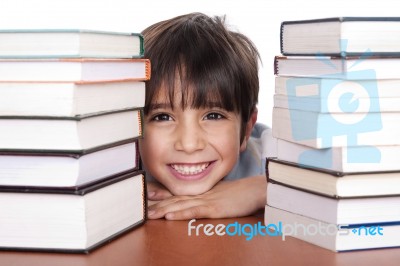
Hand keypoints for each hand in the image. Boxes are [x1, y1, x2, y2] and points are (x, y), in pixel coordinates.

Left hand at [147, 175, 265, 219]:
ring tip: (148, 214)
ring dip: (163, 210)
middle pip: (174, 199)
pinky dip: (181, 214)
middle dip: (156, 203)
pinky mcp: (214, 209)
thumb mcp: (220, 194)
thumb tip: (197, 202)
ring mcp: (206, 200)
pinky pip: (195, 211)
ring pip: (180, 205)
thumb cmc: (239, 194)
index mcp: (201, 191)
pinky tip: (169, 217)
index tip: (145, 194)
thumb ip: (206, 197)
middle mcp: (200, 194)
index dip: (160, 193)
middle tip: (139, 206)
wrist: (255, 189)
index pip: (177, 192)